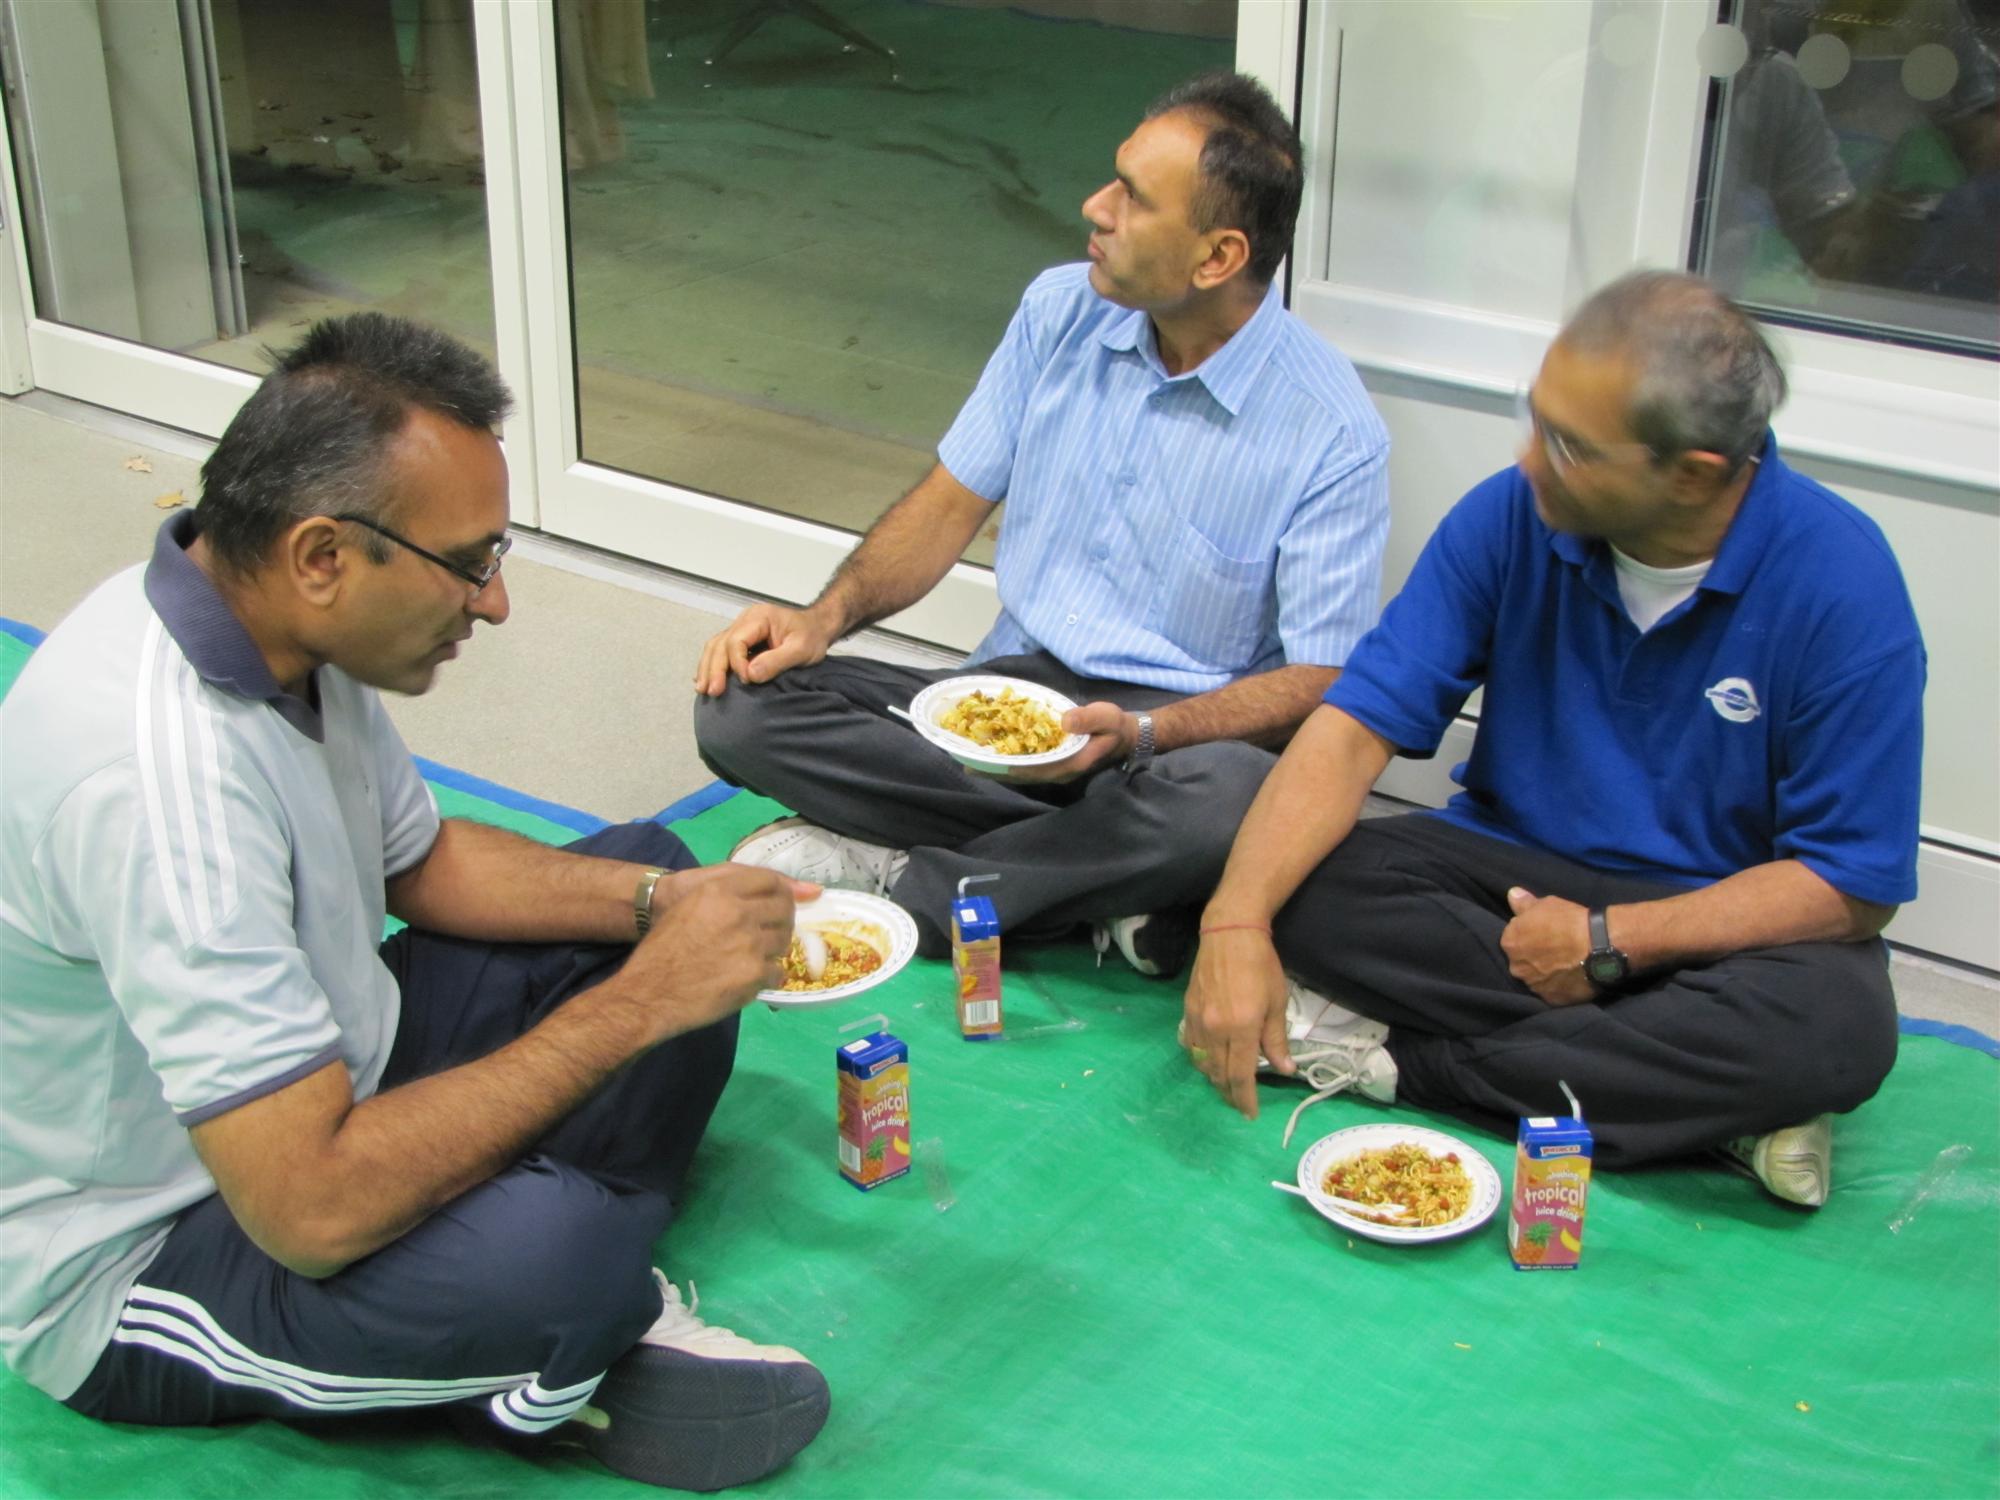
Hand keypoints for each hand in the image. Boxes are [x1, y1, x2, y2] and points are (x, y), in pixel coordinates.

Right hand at [620, 865, 815, 1039]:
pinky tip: (748, 979)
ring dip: (773, 950)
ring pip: (783, 941)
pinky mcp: (754, 973)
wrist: (648, 992)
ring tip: (753, 958)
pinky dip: (766, 977)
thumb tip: (779, 891)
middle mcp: (738, 912)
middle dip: (781, 920)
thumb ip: (728, 893)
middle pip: (783, 908)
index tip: (778, 902)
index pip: (770, 880)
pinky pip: (777, 971)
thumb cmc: (664, 948)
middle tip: (769, 933)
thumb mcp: (689, 906)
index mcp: (718, 890)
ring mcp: (749, 943)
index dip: (780, 891)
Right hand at [693, 603, 837, 696]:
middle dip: (714, 669)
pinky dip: (712, 666)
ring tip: (703, 690)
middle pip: (720, 644)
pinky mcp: (742, 640)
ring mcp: (741, 628)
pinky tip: (705, 680)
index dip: (737, 662)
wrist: (818, 628)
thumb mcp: (801, 650)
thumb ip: (777, 661)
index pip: (736, 640)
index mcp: (759, 618)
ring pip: (716, 647)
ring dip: (708, 668)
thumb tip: (750, 674)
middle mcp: (745, 620)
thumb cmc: (812, 636)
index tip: (747, 680)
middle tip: (713, 691)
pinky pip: (721, 651)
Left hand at [975, 701, 1132, 784]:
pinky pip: (1027, 764)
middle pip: (1022, 775)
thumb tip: (1064, 721)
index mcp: (1070, 763)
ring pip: (1022, 772)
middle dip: (996, 771)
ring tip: (971, 762)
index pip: (1035, 769)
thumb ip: (1087, 719)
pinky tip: (993, 754)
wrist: (1125, 735)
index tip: (987, 765)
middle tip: (966, 765)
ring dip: (998, 768)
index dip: (1010, 768)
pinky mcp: (1053, 761)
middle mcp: (1059, 770)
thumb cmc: (1115, 725)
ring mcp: (1055, 768)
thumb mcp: (1106, 717)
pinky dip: (1009, 760)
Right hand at [1179, 926, 1290, 1118]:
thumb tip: (1285, 1070)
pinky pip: (1190, 1046)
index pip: (1241, 1076)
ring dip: (1214, 1078)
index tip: (1251, 1113)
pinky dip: (1200, 1059)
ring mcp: (1197, 1021)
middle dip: (1229, 1094)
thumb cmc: (1260, 966)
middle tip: (1240, 1103)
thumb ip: (1276, 1040)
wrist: (1229, 934)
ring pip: (1201, 1063)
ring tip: (1227, 1084)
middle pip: (1218, 1075)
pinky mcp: (1187, 1011)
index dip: (1245, 1099)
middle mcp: (1215, 1030)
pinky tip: (1210, 1059)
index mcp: (1241, 1029)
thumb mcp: (1277, 1003)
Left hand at [1500, 887, 1596, 1005]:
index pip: (1512, 939)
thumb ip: (1524, 903)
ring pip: (1535, 979)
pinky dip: (1558, 986)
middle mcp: (1516, 967)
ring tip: (1564, 965)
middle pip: (1521, 961)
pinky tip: (1570, 977)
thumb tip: (1511, 894)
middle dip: (1532, 957)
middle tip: (1554, 950)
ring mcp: (1533, 986)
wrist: (1598, 945)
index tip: (1542, 934)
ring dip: (1544, 973)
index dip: (1527, 936)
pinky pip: (1552, 992)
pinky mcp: (1552, 1000)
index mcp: (1510, 942)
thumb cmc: (1569, 921)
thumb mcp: (1546, 904)